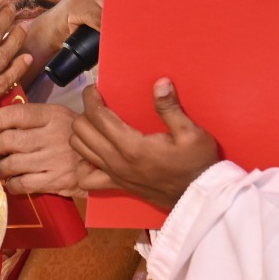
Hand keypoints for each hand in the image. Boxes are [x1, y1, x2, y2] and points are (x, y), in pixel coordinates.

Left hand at [0, 101, 87, 197]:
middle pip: (7, 140)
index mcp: (52, 115)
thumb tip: (4, 119)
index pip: (13, 114)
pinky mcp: (55, 181)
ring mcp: (53, 160)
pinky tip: (12, 182)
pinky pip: (22, 184)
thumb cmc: (77, 136)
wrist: (108, 157)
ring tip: (0, 168)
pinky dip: (11, 184)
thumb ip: (35, 117)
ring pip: (11, 164)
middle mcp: (51, 136)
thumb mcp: (61, 116)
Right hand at [22, 0, 172, 79]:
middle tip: (163, 17)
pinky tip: (115, 40)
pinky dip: (111, 32)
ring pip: (122, 2)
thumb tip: (174, 9)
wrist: (52, 29)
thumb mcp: (115, 4)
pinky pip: (103, 19)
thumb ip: (135, 0)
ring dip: (131, 21)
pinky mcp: (78, 3)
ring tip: (137, 34)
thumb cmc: (90, 18)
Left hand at [71, 79, 218, 209]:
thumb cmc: (197, 163)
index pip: (97, 116)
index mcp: (132, 146)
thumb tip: (160, 83)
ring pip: (79, 150)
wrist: (199, 196)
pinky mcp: (117, 185)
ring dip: (83, 133)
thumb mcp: (191, 133)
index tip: (95, 88)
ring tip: (97, 124)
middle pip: (81, 131)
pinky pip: (86, 179)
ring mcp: (114, 175)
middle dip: (86, 112)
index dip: (91, 98)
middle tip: (100, 104)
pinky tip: (93, 154)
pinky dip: (83, 164)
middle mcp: (116, 161)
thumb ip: (171, 108)